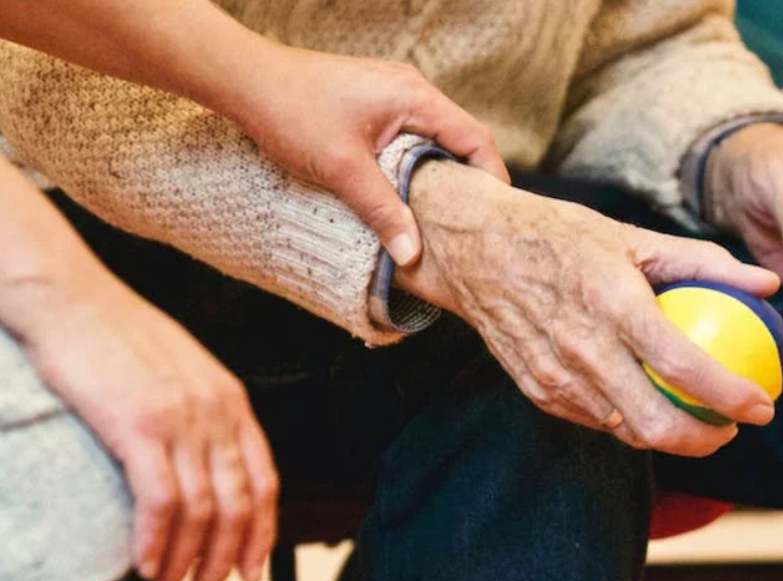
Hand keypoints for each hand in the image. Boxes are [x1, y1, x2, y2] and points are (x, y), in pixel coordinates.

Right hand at [9, 275, 277, 580]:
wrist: (72, 299)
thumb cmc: (118, 336)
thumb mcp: (183, 373)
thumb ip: (203, 415)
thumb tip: (206, 464)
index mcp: (232, 401)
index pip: (265, 480)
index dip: (262, 532)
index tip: (251, 568)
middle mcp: (217, 412)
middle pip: (239, 503)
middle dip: (226, 557)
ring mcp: (181, 418)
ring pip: (203, 509)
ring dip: (188, 560)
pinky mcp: (139, 425)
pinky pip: (160, 499)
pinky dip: (156, 540)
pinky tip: (145, 564)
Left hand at [223, 45, 508, 265]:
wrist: (244, 80)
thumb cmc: (291, 111)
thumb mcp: (342, 169)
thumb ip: (382, 211)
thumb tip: (413, 255)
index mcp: (415, 97)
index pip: (476, 139)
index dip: (492, 179)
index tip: (495, 217)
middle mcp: (411, 91)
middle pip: (460, 140)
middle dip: (468, 183)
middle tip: (470, 226)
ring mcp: (392, 95)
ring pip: (433, 141)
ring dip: (438, 177)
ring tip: (440, 218)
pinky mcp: (373, 104)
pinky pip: (410, 138)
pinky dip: (414, 166)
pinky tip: (404, 195)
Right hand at [394, 162, 781, 456]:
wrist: (476, 249)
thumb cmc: (561, 236)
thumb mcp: (633, 236)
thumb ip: (704, 262)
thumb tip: (767, 284)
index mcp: (613, 303)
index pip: (684, 366)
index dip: (731, 396)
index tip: (763, 406)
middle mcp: (583, 348)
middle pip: (655, 424)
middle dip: (706, 440)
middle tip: (732, 427)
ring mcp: (556, 377)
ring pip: (626, 431)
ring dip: (670, 436)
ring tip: (698, 419)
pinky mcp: (538, 391)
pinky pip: (596, 420)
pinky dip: (629, 419)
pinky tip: (649, 403)